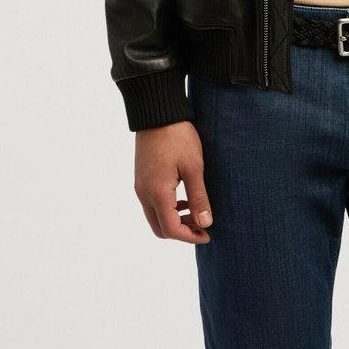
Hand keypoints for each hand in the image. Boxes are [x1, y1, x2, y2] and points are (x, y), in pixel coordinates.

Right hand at [134, 121, 212, 242]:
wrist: (157, 112)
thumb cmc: (178, 136)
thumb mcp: (194, 166)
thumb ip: (199, 197)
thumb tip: (205, 223)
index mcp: (157, 192)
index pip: (171, 229)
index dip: (190, 236)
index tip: (208, 234)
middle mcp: (144, 193)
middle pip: (159, 228)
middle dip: (181, 232)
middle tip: (202, 227)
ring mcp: (140, 185)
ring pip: (154, 216)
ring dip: (174, 220)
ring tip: (196, 212)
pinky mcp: (141, 178)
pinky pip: (151, 203)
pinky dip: (167, 208)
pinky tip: (184, 199)